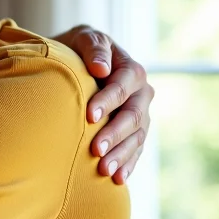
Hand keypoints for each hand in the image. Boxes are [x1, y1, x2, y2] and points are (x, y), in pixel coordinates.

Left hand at [54, 25, 154, 184]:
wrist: (77, 64)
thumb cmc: (78, 49)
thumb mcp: (83, 38)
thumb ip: (93, 47)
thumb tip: (102, 67)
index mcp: (131, 70)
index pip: (124, 85)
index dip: (108, 100)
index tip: (89, 116)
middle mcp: (141, 94)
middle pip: (133, 116)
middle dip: (115, 134)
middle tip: (95, 151)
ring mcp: (140, 115)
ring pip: (136, 137)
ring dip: (121, 155)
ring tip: (104, 171)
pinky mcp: (134, 133)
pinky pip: (135, 150)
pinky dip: (127, 164)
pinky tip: (117, 179)